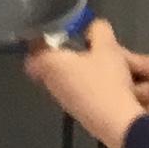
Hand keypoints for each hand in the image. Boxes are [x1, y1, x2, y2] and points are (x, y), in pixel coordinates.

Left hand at [22, 19, 147, 147]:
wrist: (115, 122)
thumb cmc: (106, 80)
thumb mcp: (108, 48)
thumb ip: (98, 31)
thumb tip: (93, 26)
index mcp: (50, 63)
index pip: (33, 49)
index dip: (40, 38)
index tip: (51, 32)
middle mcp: (50, 81)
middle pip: (45, 64)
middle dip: (59, 54)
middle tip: (75, 45)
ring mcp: (61, 98)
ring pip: (60, 78)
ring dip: (73, 69)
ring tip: (93, 61)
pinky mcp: (74, 110)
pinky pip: (72, 90)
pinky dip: (82, 82)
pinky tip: (101, 80)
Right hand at [123, 48, 148, 147]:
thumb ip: (145, 64)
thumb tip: (114, 51)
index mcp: (145, 80)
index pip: (119, 78)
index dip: (129, 81)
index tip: (144, 82)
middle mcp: (142, 100)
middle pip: (126, 99)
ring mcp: (148, 120)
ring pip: (136, 117)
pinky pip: (148, 132)